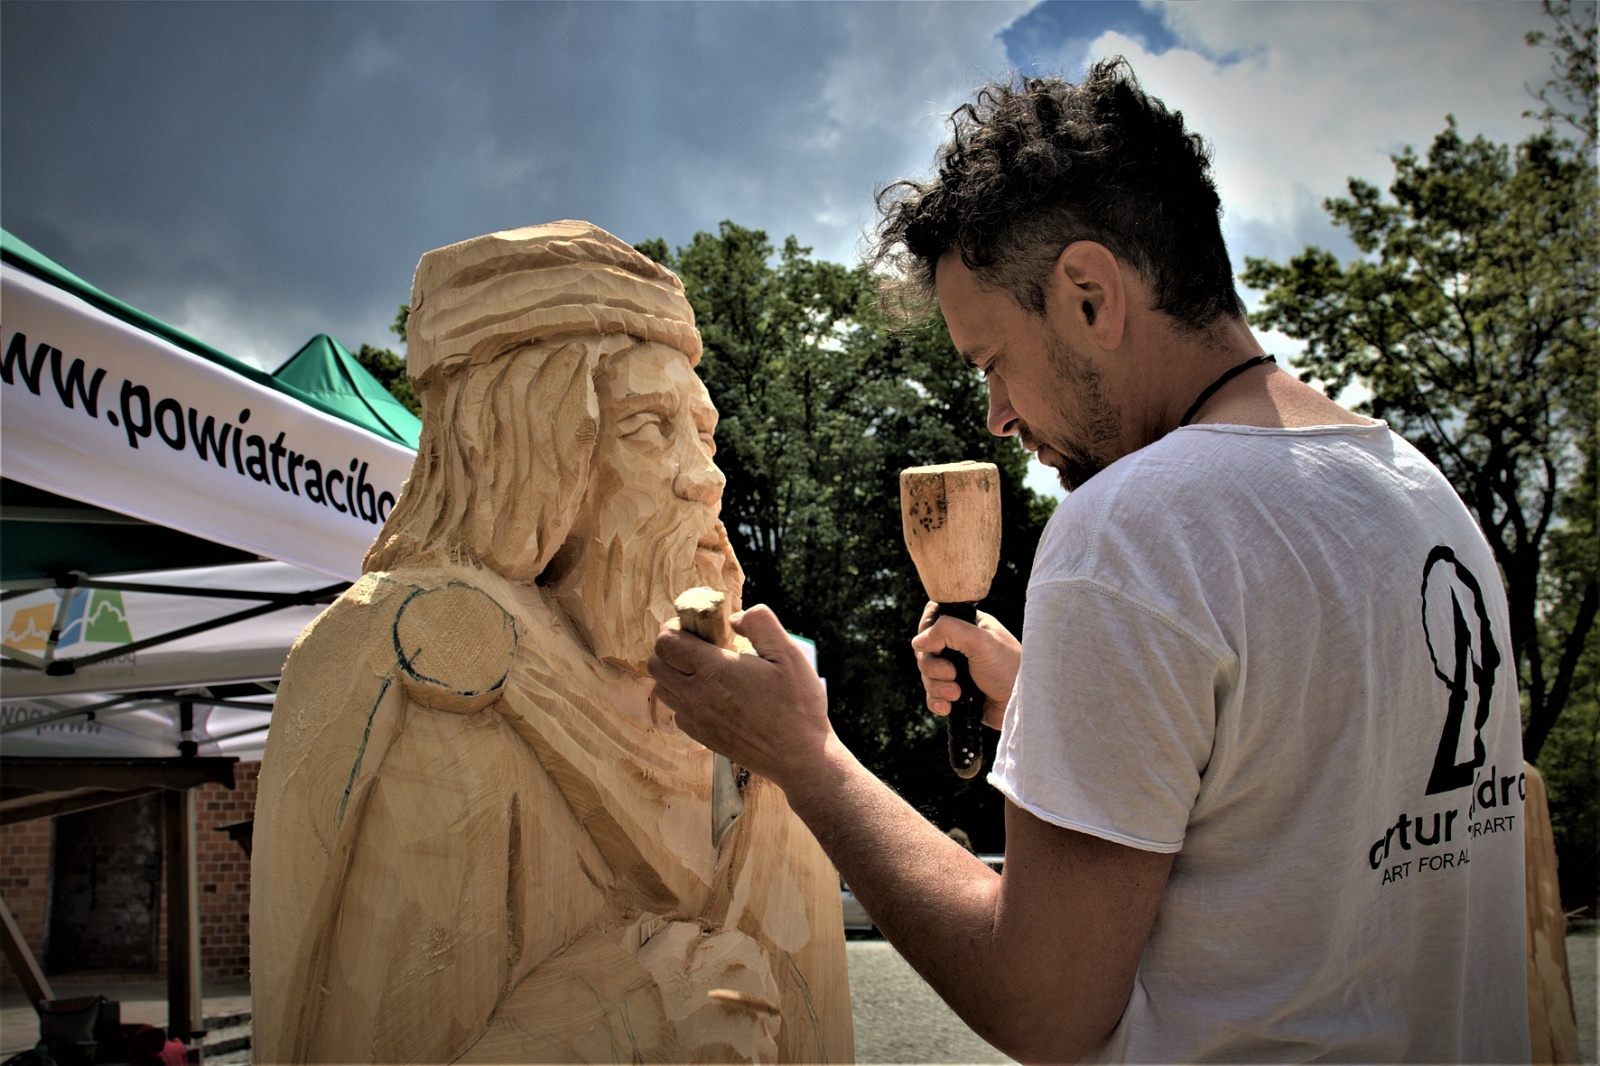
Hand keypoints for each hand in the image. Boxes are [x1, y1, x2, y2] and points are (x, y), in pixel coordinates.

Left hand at [648, 604, 832, 793]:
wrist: (800, 758)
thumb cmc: (798, 705)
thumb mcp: (788, 653)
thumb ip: (760, 622)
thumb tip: (734, 618)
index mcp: (715, 670)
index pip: (666, 642)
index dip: (673, 628)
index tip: (693, 627)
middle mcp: (698, 695)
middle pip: (655, 664)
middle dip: (669, 648)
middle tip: (695, 645)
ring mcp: (697, 719)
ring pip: (662, 689)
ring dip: (673, 674)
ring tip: (701, 669)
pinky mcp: (702, 737)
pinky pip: (677, 713)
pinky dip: (684, 700)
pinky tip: (710, 695)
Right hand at [910, 602, 1018, 729]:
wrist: (1022, 706)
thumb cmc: (1010, 669)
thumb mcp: (982, 641)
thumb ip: (949, 631)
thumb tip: (919, 641)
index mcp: (968, 626)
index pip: (934, 619)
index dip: (927, 631)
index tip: (933, 644)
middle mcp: (960, 647)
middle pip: (925, 651)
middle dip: (933, 666)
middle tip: (951, 674)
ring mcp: (957, 671)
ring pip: (927, 675)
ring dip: (937, 686)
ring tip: (957, 694)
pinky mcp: (956, 693)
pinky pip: (932, 696)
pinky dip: (937, 701)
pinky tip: (949, 706)